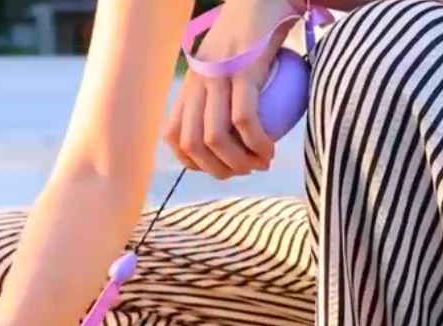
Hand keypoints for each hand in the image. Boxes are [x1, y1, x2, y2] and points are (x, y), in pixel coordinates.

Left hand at [164, 0, 305, 178]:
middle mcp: (198, 81)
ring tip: (260, 164)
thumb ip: (222, 98)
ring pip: (215, 138)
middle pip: (192, 144)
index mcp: (190, 84)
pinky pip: (244, 119)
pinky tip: (269, 151)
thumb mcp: (229, 66)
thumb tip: (229, 140)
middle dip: (217, 170)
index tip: (218, 167)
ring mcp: (217, 75)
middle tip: (244, 172)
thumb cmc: (256, 36)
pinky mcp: (242, 70)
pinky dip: (256, 143)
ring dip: (237, 162)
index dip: (191, 162)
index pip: (174, 135)